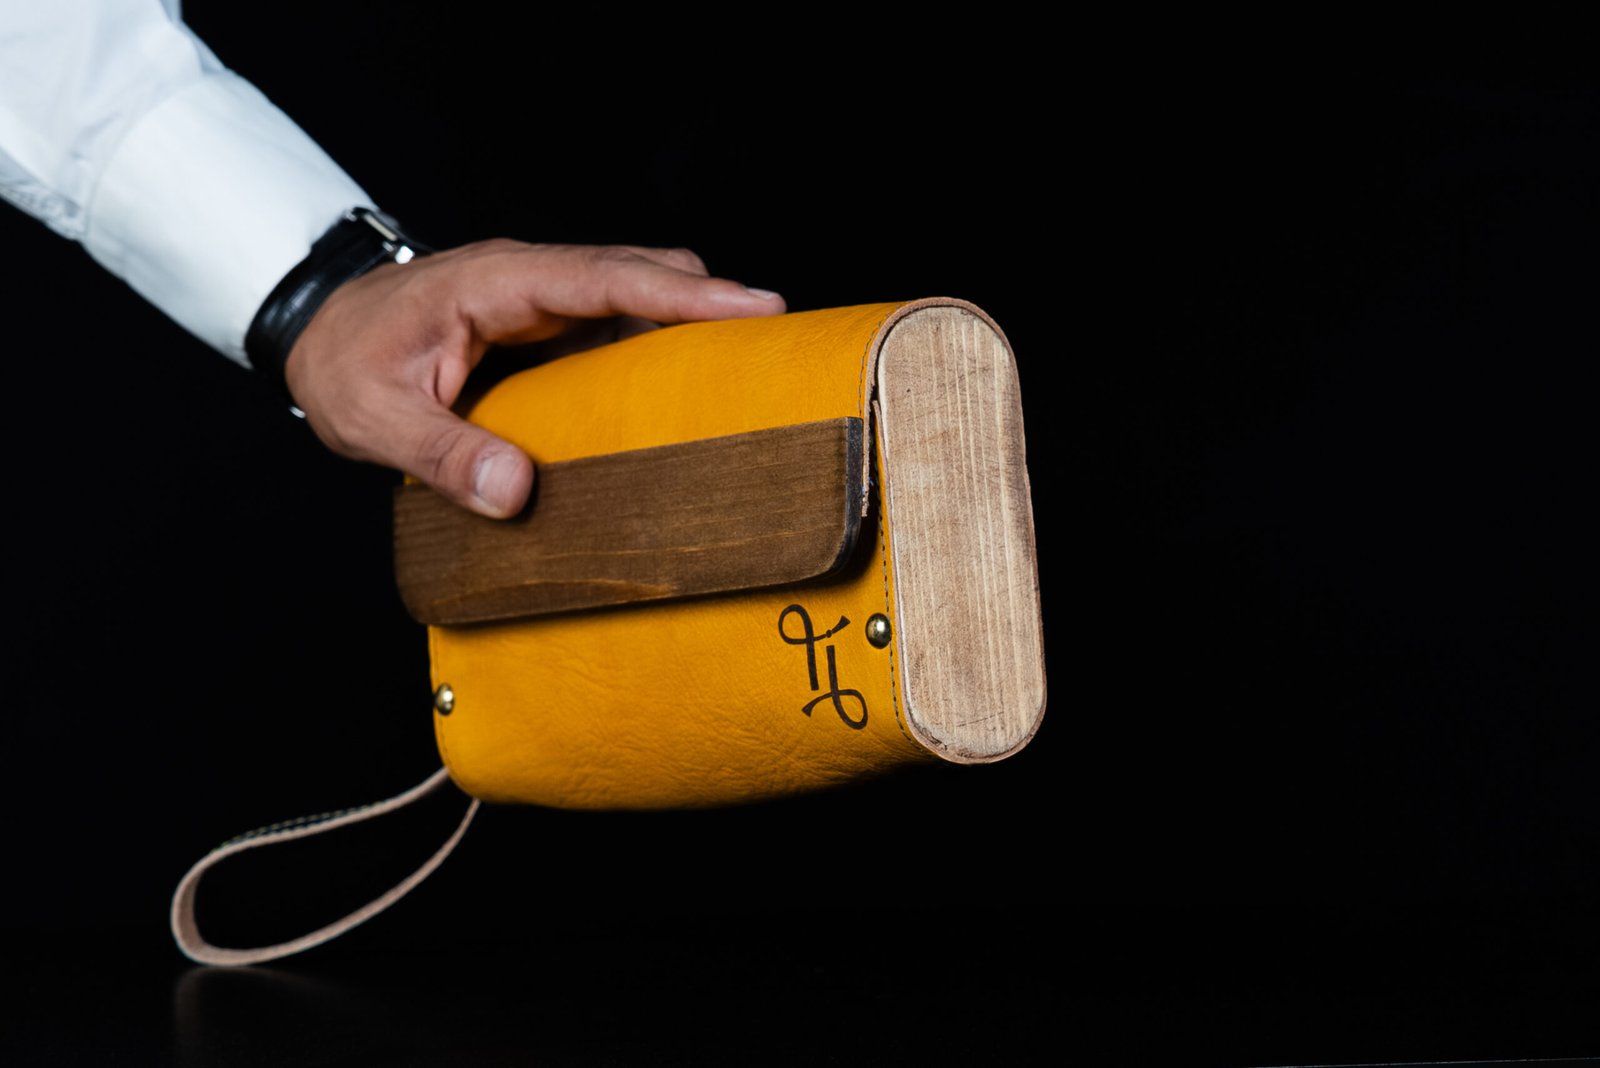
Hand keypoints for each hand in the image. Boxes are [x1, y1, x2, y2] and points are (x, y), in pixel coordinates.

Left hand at [283, 241, 784, 516]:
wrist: (316, 335)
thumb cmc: (342, 367)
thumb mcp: (376, 418)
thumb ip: (443, 453)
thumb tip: (519, 493)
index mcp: (496, 283)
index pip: (604, 277)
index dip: (681, 293)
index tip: (753, 304)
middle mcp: (529, 279)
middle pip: (639, 272)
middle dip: (710, 300)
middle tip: (781, 340)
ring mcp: (542, 298)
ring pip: (635, 293)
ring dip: (689, 323)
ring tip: (753, 366)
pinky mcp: (547, 325)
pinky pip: (617, 324)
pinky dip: (659, 345)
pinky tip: (687, 385)